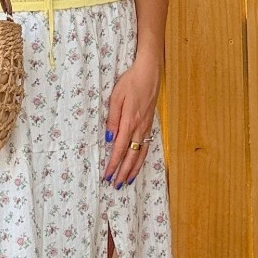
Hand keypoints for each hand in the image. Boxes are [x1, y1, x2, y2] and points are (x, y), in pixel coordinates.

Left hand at [103, 54, 160, 187]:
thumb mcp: (116, 97)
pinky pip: (146, 146)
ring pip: (141, 153)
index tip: (108, 175)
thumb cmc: (130, 82)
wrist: (149, 72)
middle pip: (132, 155)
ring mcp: (147, 126)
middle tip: (116, 185)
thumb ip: (112, 119)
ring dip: (134, 169)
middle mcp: (140, 127)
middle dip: (123, 171)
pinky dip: (142, 159)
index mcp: (130, 121)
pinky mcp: (150, 124)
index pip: (120, 148)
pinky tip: (138, 164)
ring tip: (127, 181)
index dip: (114, 163)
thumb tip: (109, 138)